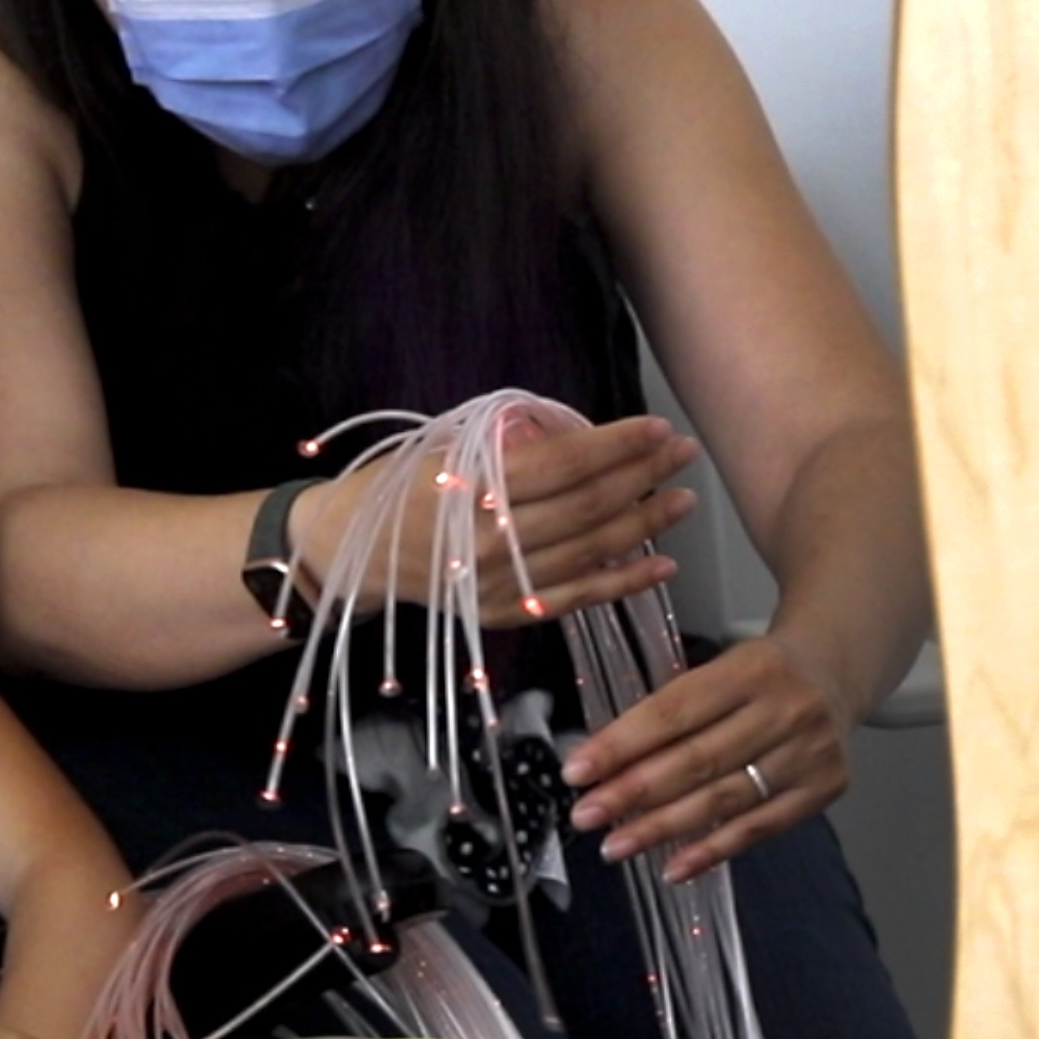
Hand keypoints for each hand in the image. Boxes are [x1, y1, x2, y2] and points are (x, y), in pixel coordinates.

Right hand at [292, 411, 698, 629]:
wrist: (354, 550)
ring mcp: (502, 582)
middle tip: (684, 454)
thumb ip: (512, 447)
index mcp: (474, 486)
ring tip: (682, 499)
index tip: (658, 426)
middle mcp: (491, 538)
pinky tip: (663, 565)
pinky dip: (626, 583)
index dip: (618, 444)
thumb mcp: (448, 446)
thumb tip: (586, 440)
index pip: (565, 464)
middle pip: (588, 506)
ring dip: (646, 525)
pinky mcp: (508, 612)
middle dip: (644, 477)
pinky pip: (579, 599)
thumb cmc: (404, 485)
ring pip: (592, 551)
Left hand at [561, 633, 852, 882]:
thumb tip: (598, 761)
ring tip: (616, 846)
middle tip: (586, 815)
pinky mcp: (823, 789)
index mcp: (751, 667)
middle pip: (697, 759)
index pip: (674, 712)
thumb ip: (668, 710)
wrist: (833, 673)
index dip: (622, 744)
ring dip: (663, 828)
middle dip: (633, 792)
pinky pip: (758, 828)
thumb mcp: (717, 668)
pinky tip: (672, 867)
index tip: (577, 771)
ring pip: (724, 799)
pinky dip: (712, 851)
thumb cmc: (757, 675)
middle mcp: (786, 709)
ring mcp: (809, 753)